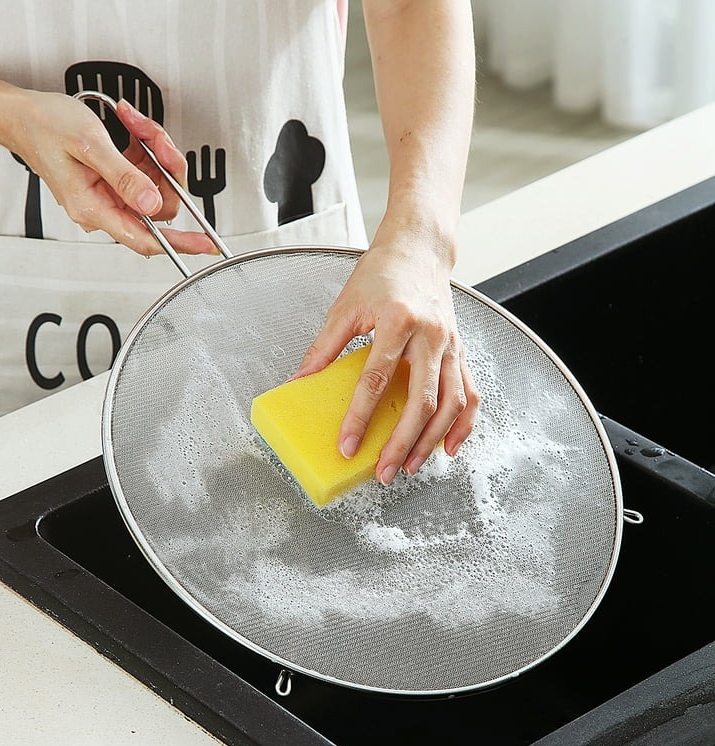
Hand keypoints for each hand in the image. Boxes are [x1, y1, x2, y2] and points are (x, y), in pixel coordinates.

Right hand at [8, 90, 214, 254]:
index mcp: (94, 208)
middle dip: (167, 169)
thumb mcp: (89, 145)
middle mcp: (104, 207)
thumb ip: (124, 176)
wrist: (22, 114)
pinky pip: (146, 171)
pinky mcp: (115, 181)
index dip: (180, 244)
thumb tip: (153, 203)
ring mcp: (110, 195)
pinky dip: (146, 148)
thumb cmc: (45, 126)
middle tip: (157, 140)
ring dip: (156, 152)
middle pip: (159, 205)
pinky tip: (133, 129)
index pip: (146, 238)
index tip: (205, 244)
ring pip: (156, 185)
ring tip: (137, 125)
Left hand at [293, 227, 479, 484]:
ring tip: (410, 465)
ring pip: (451, 403)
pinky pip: (468, 394)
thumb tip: (300, 380)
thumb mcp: (346, 306)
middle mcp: (430, 336)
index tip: (347, 444)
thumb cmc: (382, 274)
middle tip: (383, 471)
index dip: (360, 416)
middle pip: (421, 400)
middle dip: (401, 442)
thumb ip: (324, 347)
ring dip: (431, 440)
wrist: (419, 251)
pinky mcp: (461, 351)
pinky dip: (462, 424)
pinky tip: (448, 446)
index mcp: (398, 322)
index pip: (377, 380)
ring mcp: (451, 345)